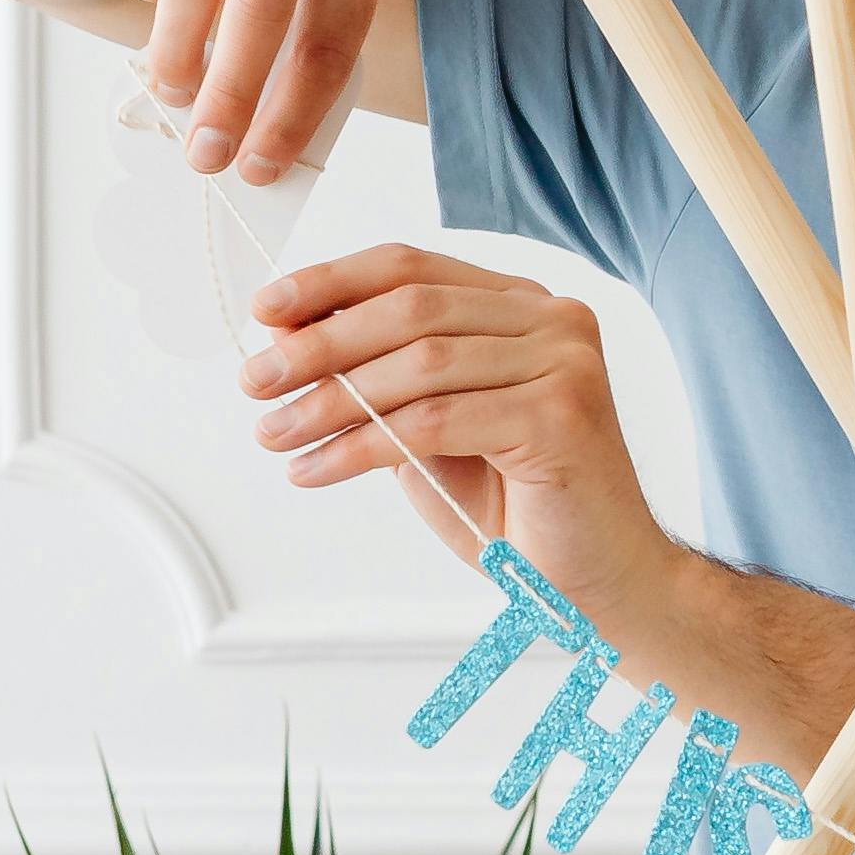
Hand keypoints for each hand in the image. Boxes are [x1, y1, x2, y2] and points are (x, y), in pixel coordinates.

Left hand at [242, 245, 653, 570]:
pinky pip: (434, 422)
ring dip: (330, 400)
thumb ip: (382, 377)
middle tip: (256, 381)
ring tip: (275, 433)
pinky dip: (361, 446)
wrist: (598, 586)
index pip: (413, 268)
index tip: (266, 310)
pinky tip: (316, 469)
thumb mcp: (431, 428)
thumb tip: (288, 335)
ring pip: (417, 363)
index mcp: (524, 306)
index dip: (332, 282)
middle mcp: (553, 319)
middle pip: (410, 308)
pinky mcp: (561, 415)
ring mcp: (565, 363)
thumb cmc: (517, 510)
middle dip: (318, 345)